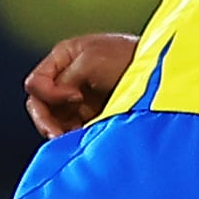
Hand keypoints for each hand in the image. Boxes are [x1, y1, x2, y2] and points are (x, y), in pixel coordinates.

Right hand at [23, 32, 141, 136]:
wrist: (163, 73)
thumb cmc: (130, 57)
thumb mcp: (91, 60)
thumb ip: (65, 79)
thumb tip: (58, 101)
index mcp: (64, 58)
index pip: (36, 83)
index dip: (50, 93)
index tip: (76, 97)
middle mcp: (68, 79)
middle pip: (40, 105)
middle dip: (47, 120)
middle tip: (58, 135)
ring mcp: (81, 99)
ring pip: (55, 121)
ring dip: (60, 131)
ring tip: (72, 140)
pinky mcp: (94, 116)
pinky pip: (73, 130)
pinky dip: (74, 137)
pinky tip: (83, 141)